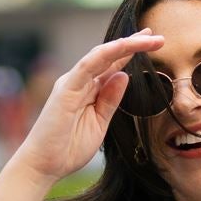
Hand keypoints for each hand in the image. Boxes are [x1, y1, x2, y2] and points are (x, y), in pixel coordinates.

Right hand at [15, 29, 164, 184]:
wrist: (43, 165)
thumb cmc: (68, 148)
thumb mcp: (99, 123)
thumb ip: (110, 100)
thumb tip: (124, 76)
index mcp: (87, 90)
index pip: (112, 66)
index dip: (130, 54)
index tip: (153, 43)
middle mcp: (79, 82)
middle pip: (108, 56)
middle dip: (132, 44)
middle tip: (156, 35)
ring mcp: (71, 83)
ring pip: (100, 56)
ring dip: (125, 45)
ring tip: (149, 38)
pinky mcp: (65, 90)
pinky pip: (86, 66)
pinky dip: (105, 55)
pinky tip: (123, 46)